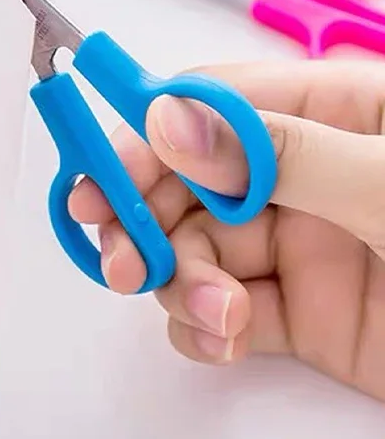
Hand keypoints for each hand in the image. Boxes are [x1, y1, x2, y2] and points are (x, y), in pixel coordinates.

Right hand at [69, 59, 384, 400]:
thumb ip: (285, 153)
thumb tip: (172, 122)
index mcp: (335, 111)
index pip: (215, 103)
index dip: (151, 133)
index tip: (104, 172)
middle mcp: (307, 172)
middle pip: (190, 179)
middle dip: (148, 215)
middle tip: (117, 253)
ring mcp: (301, 242)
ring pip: (197, 245)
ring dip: (182, 278)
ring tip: (209, 311)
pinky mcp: (302, 314)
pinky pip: (224, 308)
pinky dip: (204, 324)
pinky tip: (217, 336)